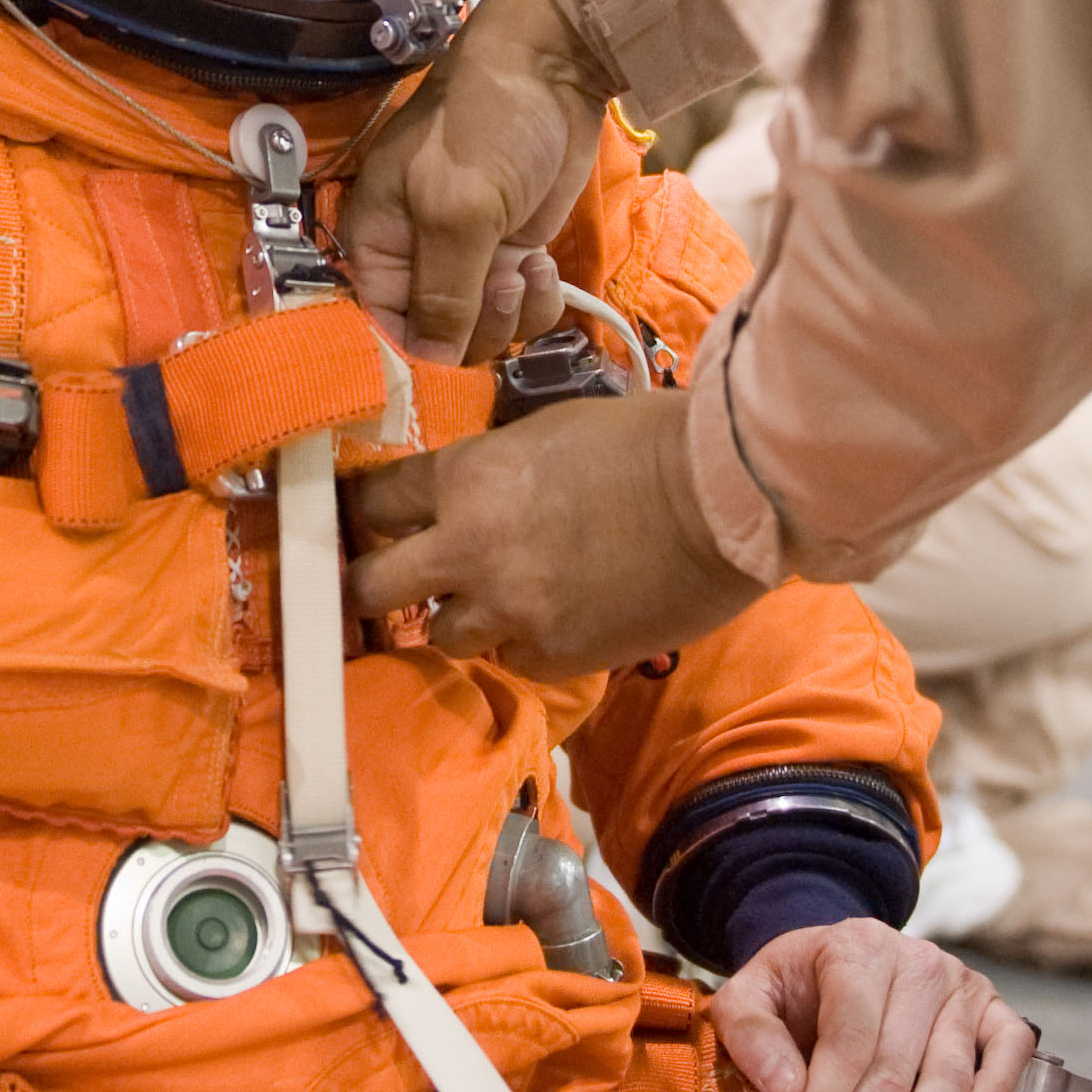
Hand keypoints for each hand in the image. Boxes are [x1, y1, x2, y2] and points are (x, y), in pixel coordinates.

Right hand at [340, 0, 614, 361]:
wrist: (551, 73)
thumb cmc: (486, 126)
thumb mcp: (458, 207)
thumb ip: (443, 290)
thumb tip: (431, 358)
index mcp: (375, 247)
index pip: (383, 331)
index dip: (422, 349)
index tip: (459, 342)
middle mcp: (413, 262)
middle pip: (438, 342)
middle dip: (479, 326)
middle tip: (503, 278)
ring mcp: (466, 261)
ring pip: (484, 334)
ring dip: (514, 316)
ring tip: (527, 266)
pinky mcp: (510, 256)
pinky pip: (519, 313)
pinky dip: (538, 302)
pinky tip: (543, 262)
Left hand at [344, 386, 750, 671]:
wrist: (724, 497)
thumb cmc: (646, 442)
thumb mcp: (547, 431)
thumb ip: (491, 470)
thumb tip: (465, 494)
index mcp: (466, 478)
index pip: (375, 502)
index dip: (367, 512)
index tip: (368, 521)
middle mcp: (470, 548)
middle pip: (372, 587)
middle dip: (370, 585)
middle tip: (381, 584)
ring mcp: (511, 610)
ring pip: (443, 636)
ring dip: (461, 617)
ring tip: (497, 597)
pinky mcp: (556, 656)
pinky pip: (512, 660)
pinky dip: (523, 644)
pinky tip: (556, 617)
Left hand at [712, 920, 1039, 1091]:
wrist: (839, 960)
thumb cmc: (794, 988)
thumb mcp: (748, 994)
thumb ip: (750, 1032)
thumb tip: (786, 1090)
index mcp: (856, 948)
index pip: (849, 1037)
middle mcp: (918, 961)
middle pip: (894, 1067)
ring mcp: (963, 984)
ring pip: (947, 1075)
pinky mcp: (994, 1009)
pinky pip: (1009, 1050)